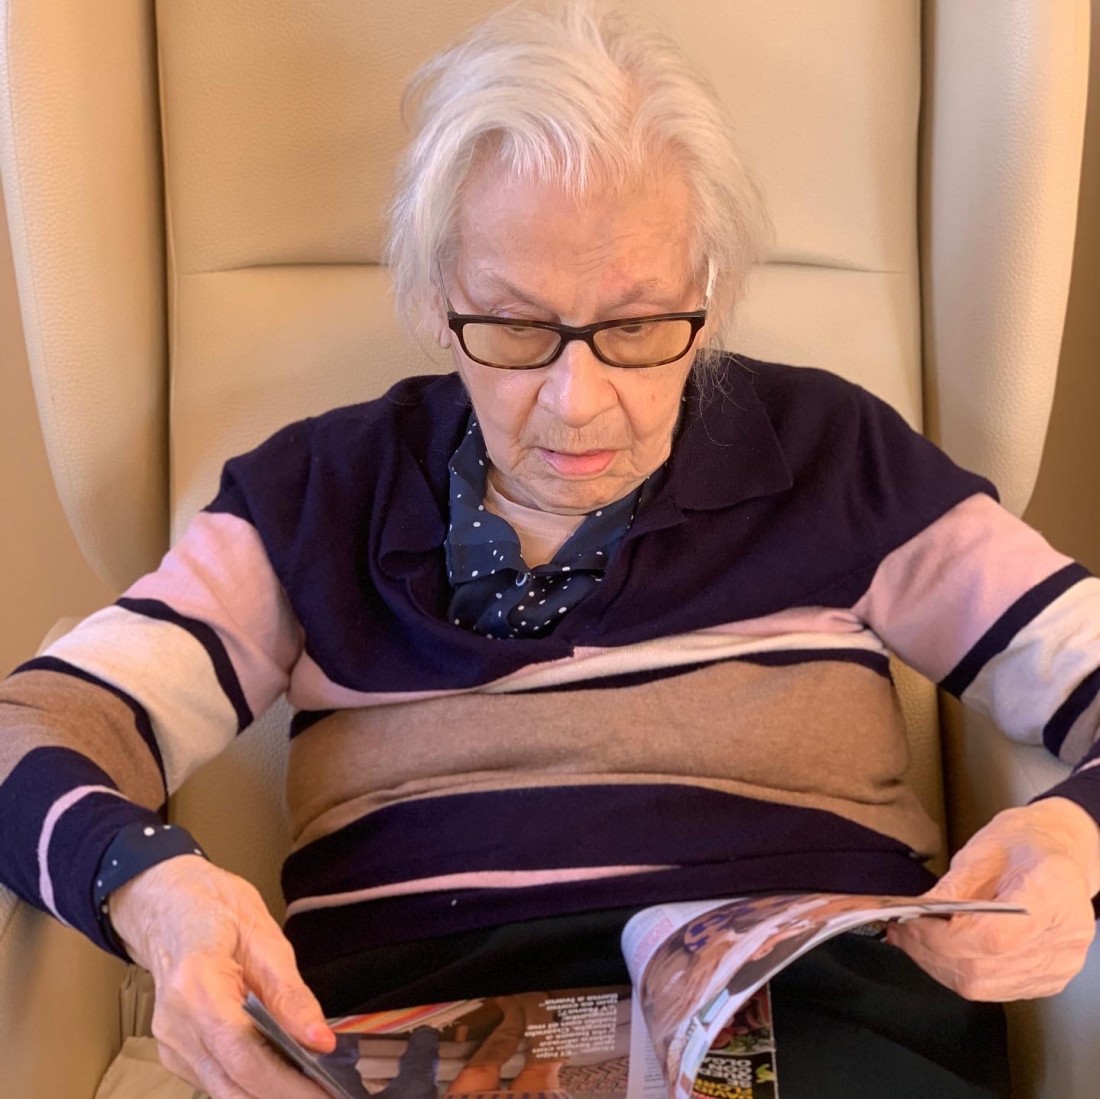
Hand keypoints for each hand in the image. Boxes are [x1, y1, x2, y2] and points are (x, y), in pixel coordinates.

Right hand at [109, 855, 335, 1097]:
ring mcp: (170, 1043)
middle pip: (231, 1084)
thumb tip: (320, 1039)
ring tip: (311, 1086)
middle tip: (326, 1095)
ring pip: (223, 1091)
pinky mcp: (174, 1053)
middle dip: (282, 1096)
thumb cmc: (216, 911)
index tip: (322, 1092)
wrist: (171, 906)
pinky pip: (216, 1081)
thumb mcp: (266, 939)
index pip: (242, 1054)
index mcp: (196, 985)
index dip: (285, 1083)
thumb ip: (292, 995)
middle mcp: (175, 1024)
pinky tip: (282, 1076)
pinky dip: (250, 1085)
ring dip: (268, 1094)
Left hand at [888, 797, 1099, 1000]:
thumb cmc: (1023, 844)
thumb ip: (952, 886)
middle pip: (983, 968)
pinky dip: (958, 972)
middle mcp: (1064, 937)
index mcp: (1051, 892)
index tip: (911, 922)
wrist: (1059, 852)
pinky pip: (994, 989)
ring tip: (911, 940)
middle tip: (900, 931)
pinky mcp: (1048, 979)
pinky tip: (937, 951)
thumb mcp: (982, 850)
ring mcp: (1059, 964)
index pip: (993, 937)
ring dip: (938, 965)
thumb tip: (917, 914)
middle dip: (930, 951)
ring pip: (983, 985)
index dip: (943, 937)